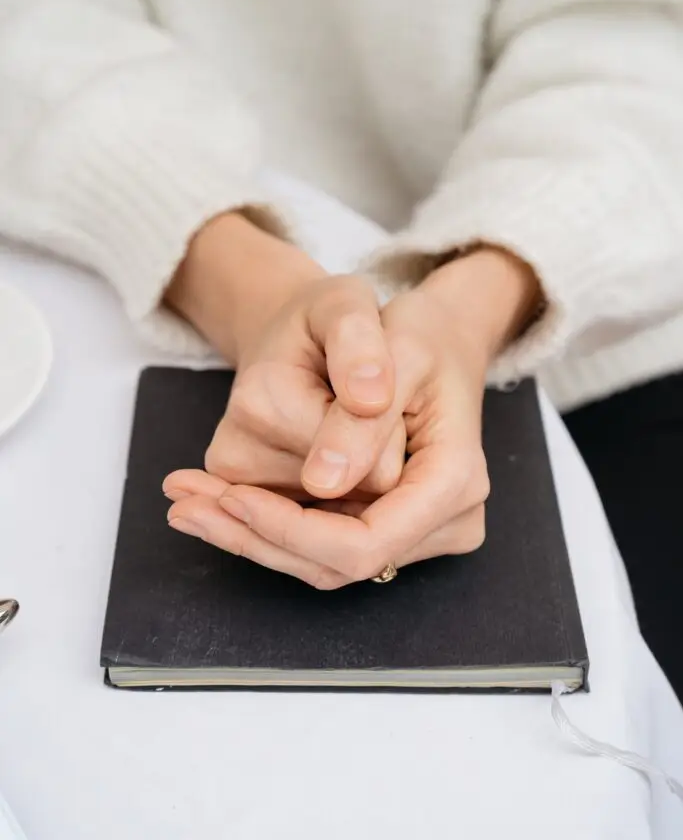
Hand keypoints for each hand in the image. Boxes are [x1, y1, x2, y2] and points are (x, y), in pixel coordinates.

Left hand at [166, 245, 538, 587]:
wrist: (435, 337)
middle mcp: (445, 521)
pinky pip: (320, 545)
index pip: (367, 543)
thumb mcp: (393, 346)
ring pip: (320, 563)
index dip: (293, 531)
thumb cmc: (416, 334)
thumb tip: (325, 482)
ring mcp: (416, 532)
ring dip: (250, 535)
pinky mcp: (384, 527)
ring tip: (185, 499)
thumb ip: (361, 416)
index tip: (232, 496)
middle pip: (336, 564)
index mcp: (455, 480)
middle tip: (184, 501)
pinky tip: (211, 497)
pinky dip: (266, 524)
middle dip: (257, 536)